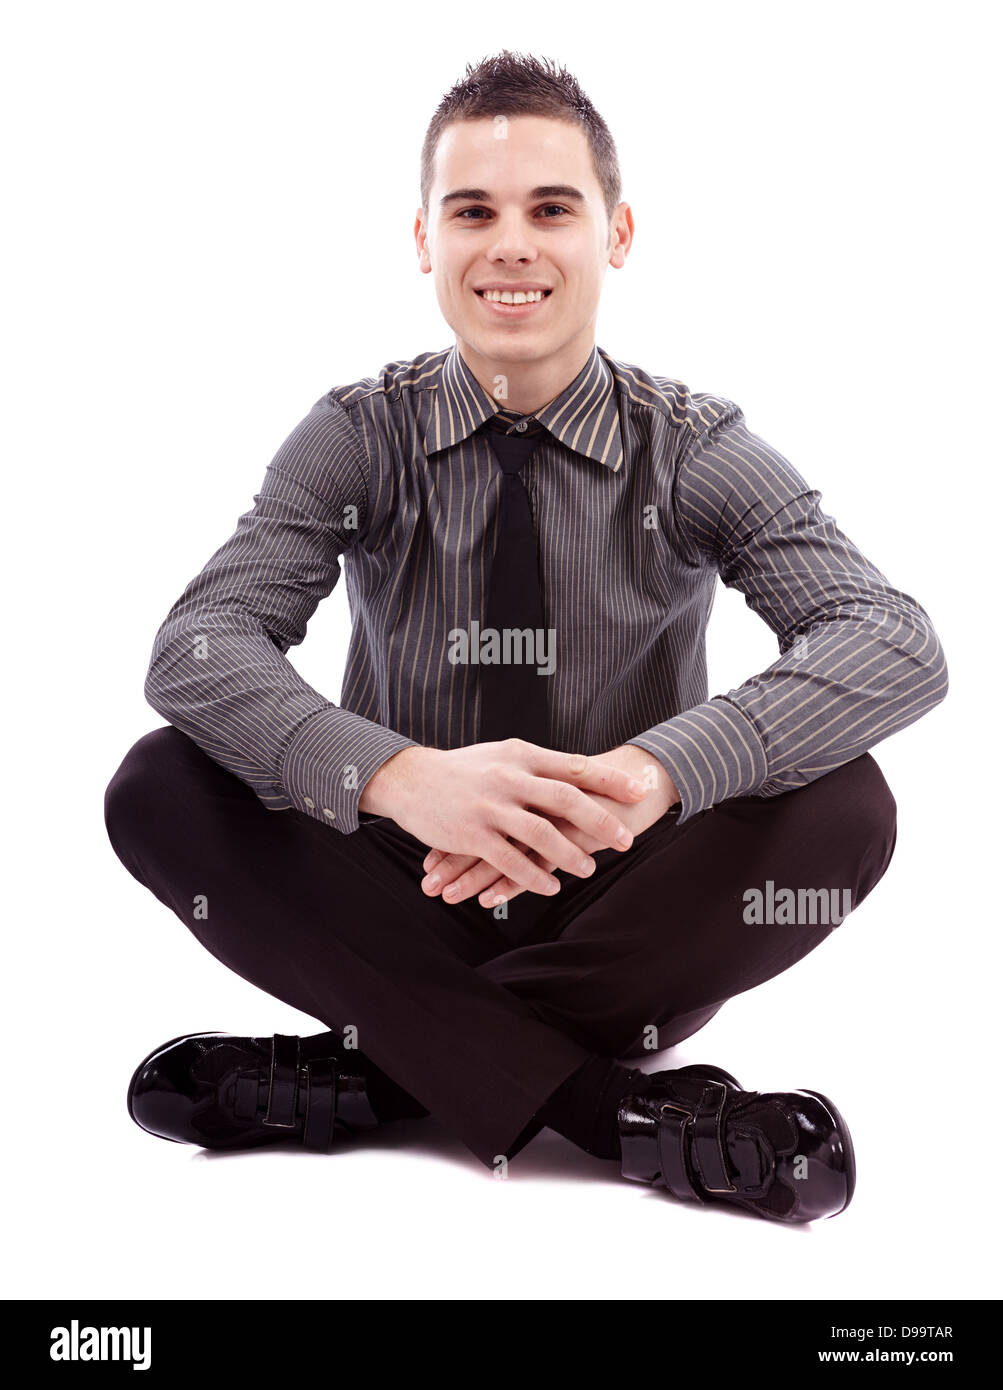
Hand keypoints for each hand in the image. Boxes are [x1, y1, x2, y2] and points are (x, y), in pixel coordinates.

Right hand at [367, 738, 652, 899]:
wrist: (410, 778)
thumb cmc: (462, 769)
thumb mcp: (501, 756)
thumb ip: (536, 766)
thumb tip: (575, 772)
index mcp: (521, 756)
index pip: (574, 766)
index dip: (609, 780)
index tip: (640, 789)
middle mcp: (509, 777)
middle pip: (565, 798)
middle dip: (600, 820)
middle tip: (626, 840)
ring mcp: (489, 806)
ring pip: (539, 832)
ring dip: (569, 854)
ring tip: (590, 870)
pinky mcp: (471, 833)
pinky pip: (508, 859)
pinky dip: (532, 875)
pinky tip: (550, 887)